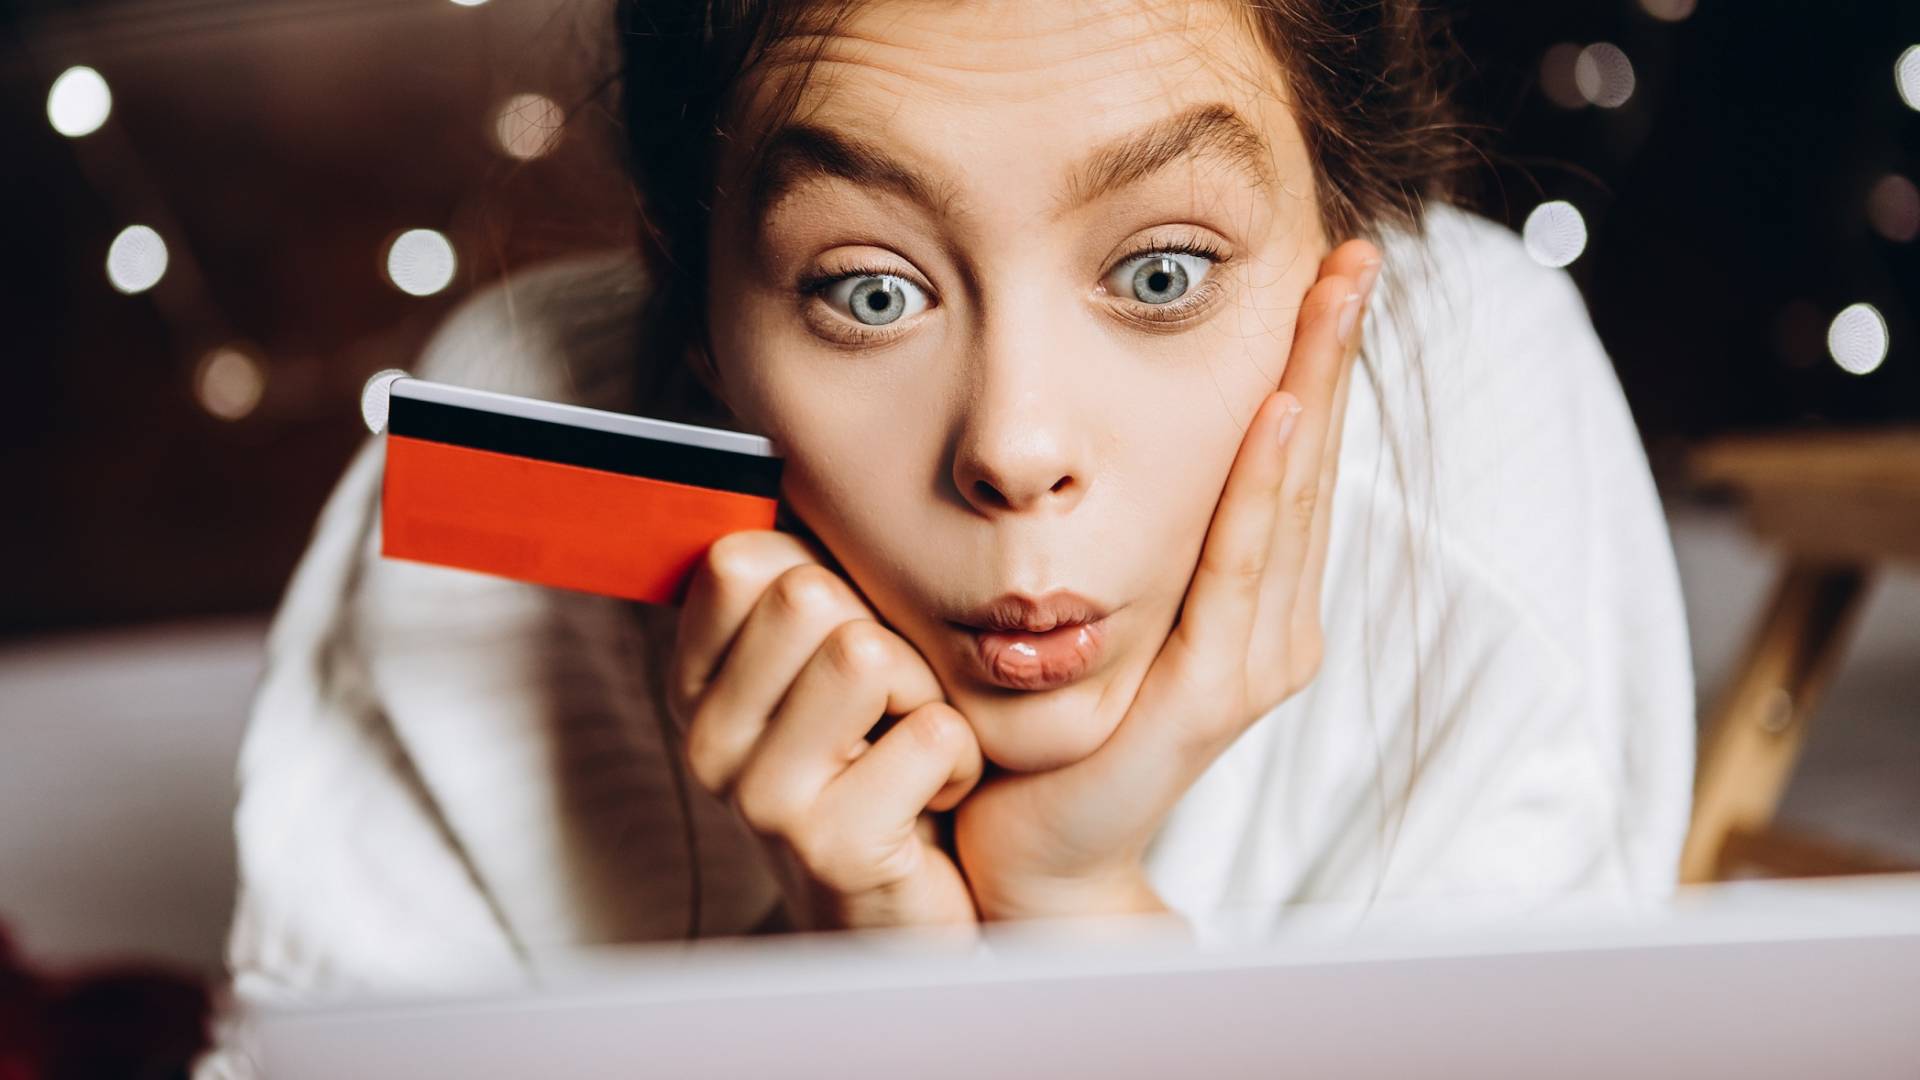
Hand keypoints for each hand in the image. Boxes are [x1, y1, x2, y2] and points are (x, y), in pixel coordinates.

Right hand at [668, 529, 984, 931]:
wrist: (915, 922)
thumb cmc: (884, 773)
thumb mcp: (828, 671)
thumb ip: (800, 581)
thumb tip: (767, 432)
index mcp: (698, 684)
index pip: (740, 558)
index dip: (826, 579)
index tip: (844, 643)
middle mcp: (708, 740)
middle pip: (806, 594)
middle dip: (886, 639)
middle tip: (890, 709)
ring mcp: (760, 800)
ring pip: (865, 652)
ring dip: (926, 696)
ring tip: (909, 750)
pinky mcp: (830, 849)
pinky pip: (932, 731)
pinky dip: (962, 760)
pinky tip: (932, 803)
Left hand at [950, 238, 1383, 921]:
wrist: (1034, 857)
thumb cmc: (1048, 731)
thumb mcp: (1094, 611)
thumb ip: (1122, 543)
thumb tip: (1089, 445)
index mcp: (1250, 601)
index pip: (1287, 460)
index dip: (1312, 365)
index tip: (1326, 273)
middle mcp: (1272, 625)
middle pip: (1309, 464)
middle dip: (1330, 354)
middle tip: (1354, 256)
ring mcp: (1254, 659)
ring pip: (1289, 500)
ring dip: (1312, 390)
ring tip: (1334, 298)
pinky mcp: (1216, 694)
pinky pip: (1240, 570)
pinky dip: (1264, 490)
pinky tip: (1279, 415)